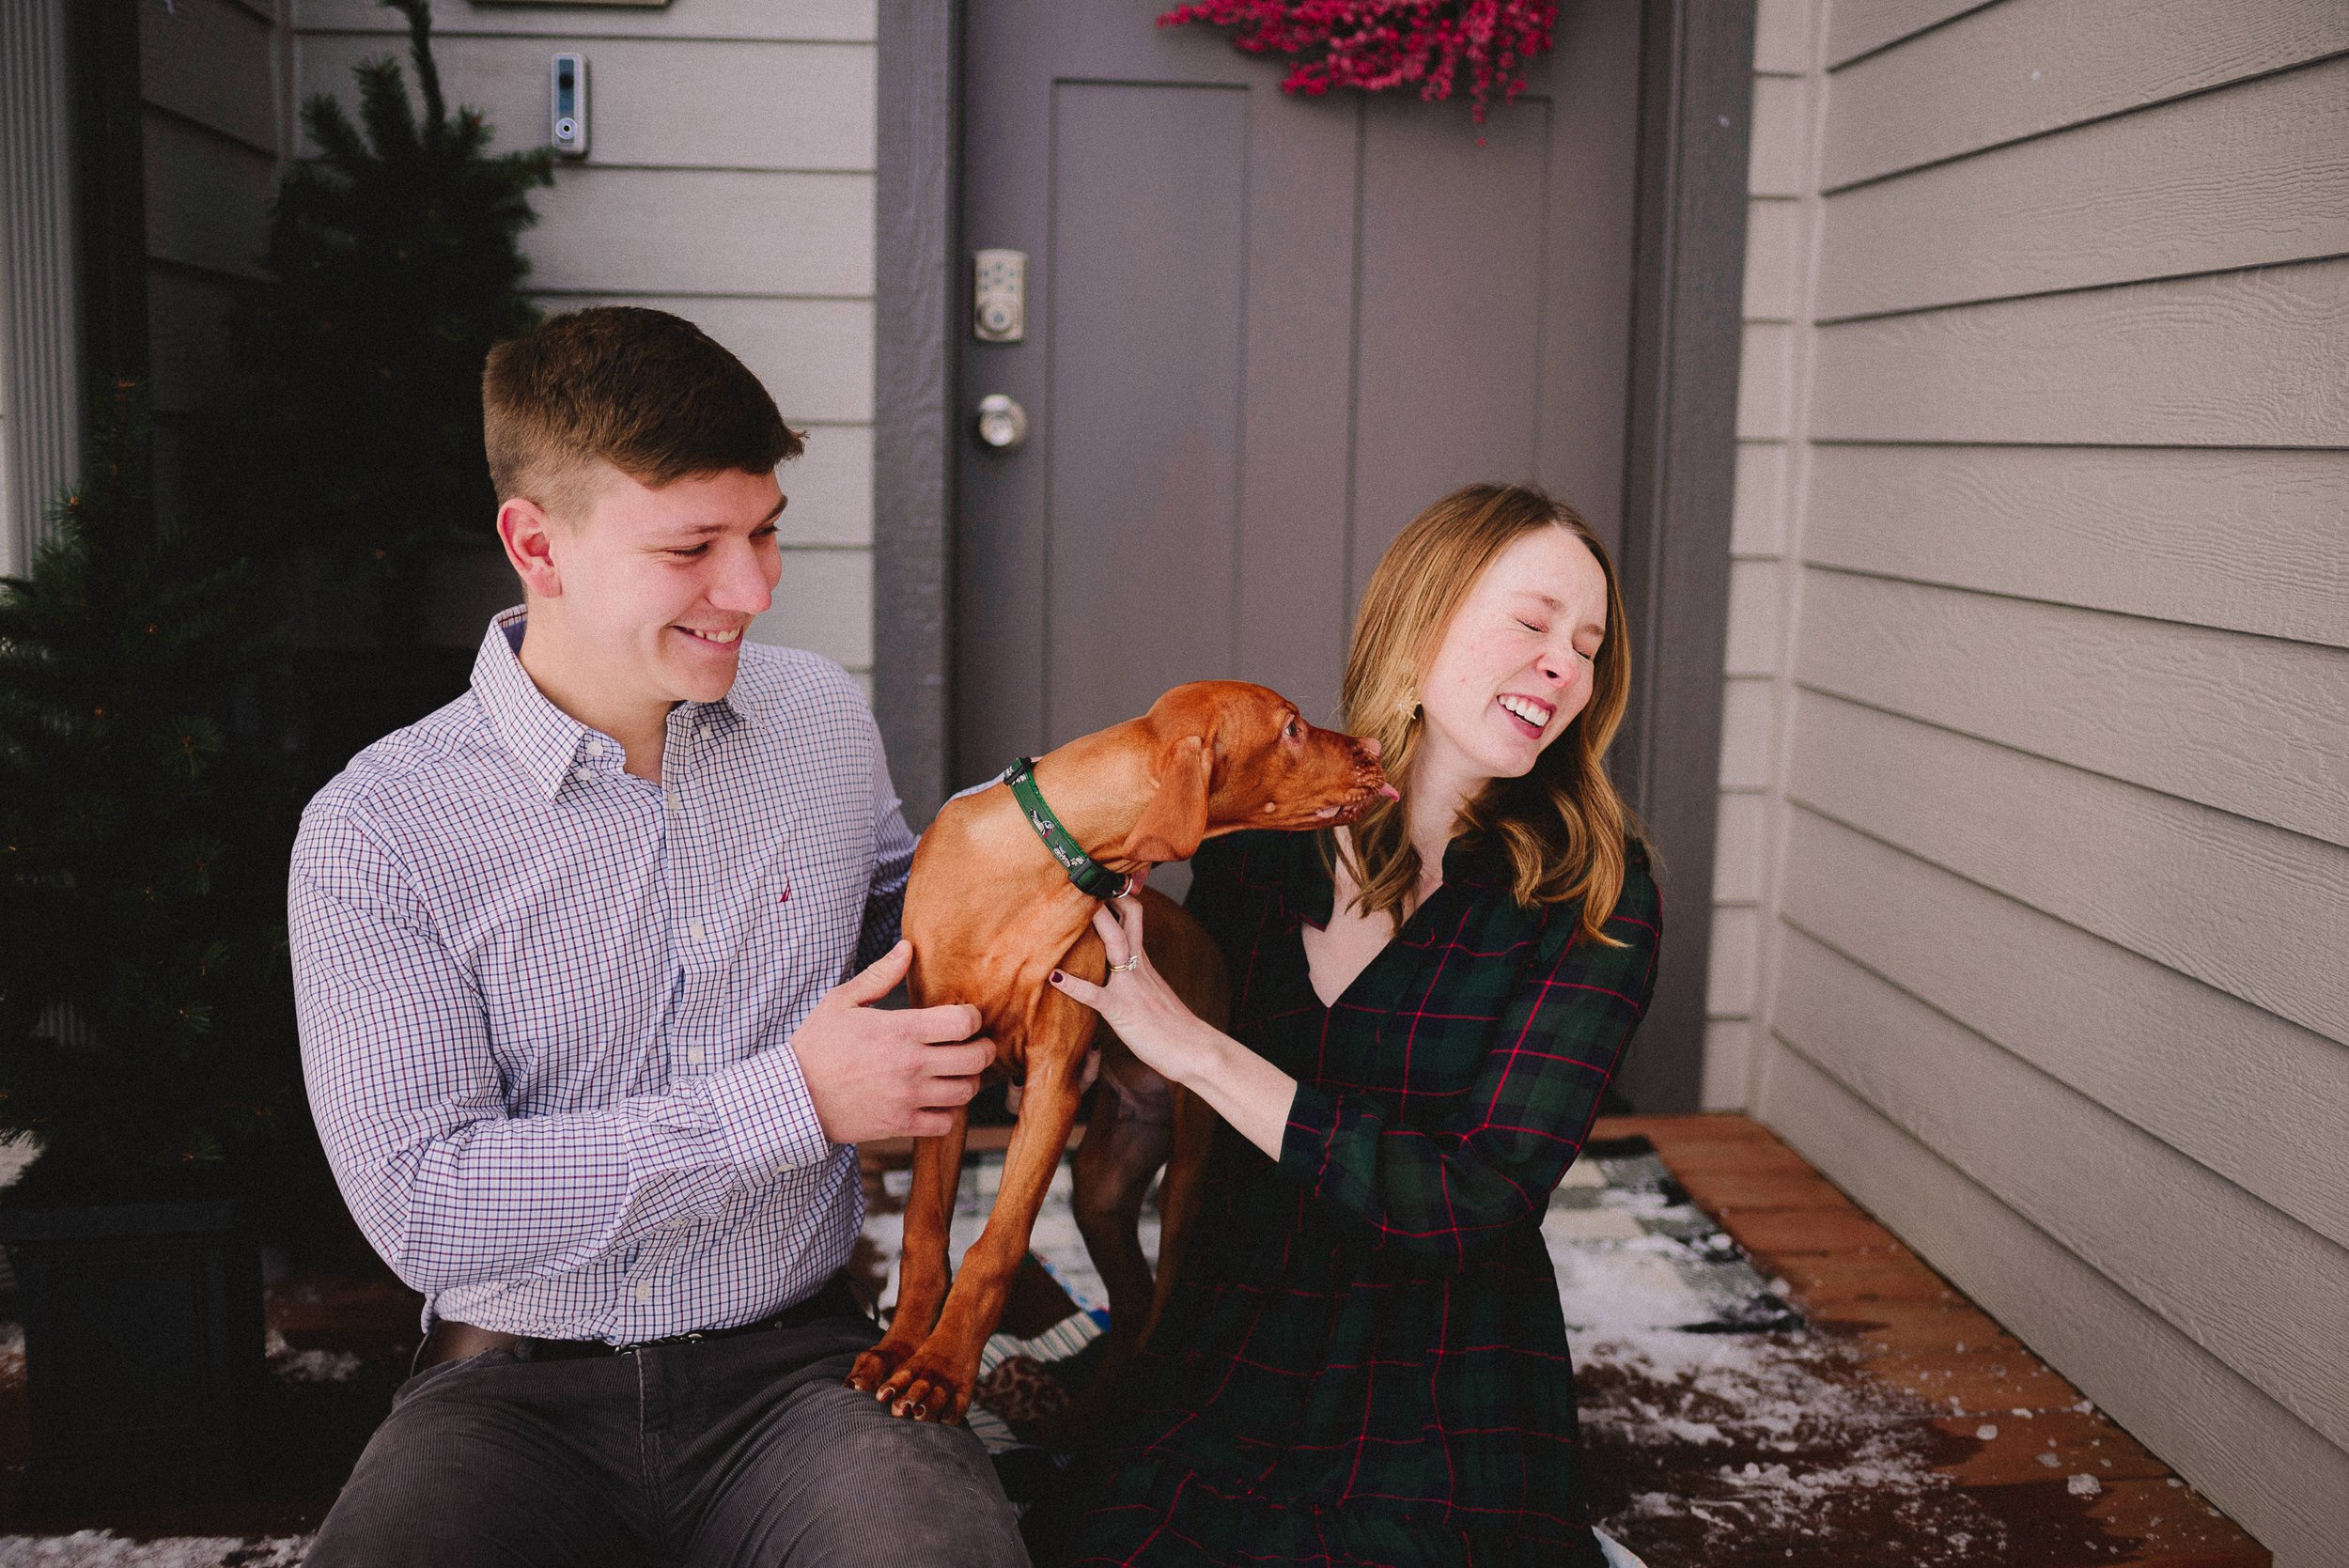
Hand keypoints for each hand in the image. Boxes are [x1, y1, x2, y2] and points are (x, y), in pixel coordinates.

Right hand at [791, 939, 993, 1142]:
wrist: (794, 1096)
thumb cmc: (816, 1045)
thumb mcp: (841, 1001)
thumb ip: (880, 975)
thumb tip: (907, 947)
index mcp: (900, 1030)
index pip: (963, 1022)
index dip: (972, 1018)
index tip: (965, 1018)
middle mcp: (911, 1064)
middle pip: (975, 1058)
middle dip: (984, 1049)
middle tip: (977, 1046)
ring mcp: (908, 1097)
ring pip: (965, 1092)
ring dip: (968, 1081)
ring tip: (958, 1073)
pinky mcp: (900, 1125)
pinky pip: (945, 1123)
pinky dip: (949, 1114)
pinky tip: (938, 1101)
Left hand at [1046, 896, 1214, 1086]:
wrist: (1194, 1049)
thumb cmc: (1174, 1026)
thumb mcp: (1154, 992)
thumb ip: (1136, 976)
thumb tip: (1120, 967)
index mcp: (1143, 961)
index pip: (1133, 916)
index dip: (1118, 894)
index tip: (1099, 878)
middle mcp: (1138, 966)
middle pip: (1126, 920)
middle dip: (1106, 896)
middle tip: (1081, 876)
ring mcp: (1130, 986)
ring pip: (1114, 944)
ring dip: (1095, 923)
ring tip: (1070, 907)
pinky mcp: (1121, 1010)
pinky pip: (1095, 994)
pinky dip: (1074, 985)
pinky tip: (1054, 978)